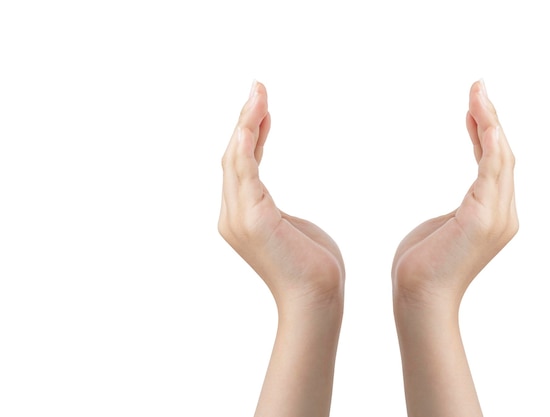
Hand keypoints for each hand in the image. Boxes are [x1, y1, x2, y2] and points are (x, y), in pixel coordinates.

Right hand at [218, 81, 344, 311]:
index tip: (263, 110)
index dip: (249, 135)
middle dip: (245, 120)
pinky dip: (247, 144)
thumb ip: (278, 211)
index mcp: (242, 217)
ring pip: (235, 159)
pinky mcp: (252, 219)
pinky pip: (245, 172)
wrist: (317, 299)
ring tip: (258, 92)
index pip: (241, 166)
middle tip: (258, 87)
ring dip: (246, 122)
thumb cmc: (312, 267)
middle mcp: (232, 215)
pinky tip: (253, 121)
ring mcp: (239, 218)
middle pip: (232, 156)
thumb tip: (279, 206)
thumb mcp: (292, 228)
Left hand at [392, 80, 517, 309]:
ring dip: (489, 121)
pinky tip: (481, 118)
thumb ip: (454, 213)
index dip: (485, 134)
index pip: (493, 165)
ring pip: (501, 157)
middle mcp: (502, 214)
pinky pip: (492, 170)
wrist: (417, 296)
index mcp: (491, 215)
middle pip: (503, 155)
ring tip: (477, 91)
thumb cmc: (421, 267)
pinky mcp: (483, 218)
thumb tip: (451, 210)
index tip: (471, 109)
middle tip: (477, 88)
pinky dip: (489, 142)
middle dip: (490, 119)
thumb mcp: (440, 229)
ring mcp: (497, 216)